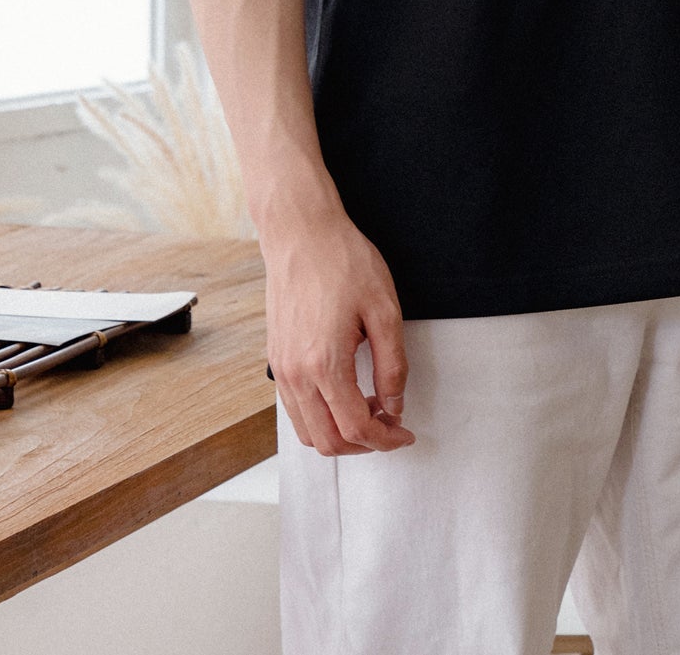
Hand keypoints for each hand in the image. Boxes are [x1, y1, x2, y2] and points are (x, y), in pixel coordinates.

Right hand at [263, 206, 416, 454]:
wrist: (301, 234)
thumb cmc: (341, 261)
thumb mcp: (384, 309)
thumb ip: (393, 365)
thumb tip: (394, 404)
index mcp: (324, 364)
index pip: (356, 428)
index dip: (386, 439)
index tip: (404, 433)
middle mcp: (296, 374)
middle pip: (328, 442)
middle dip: (363, 444)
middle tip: (389, 424)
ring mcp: (281, 368)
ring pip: (307, 432)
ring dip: (340, 434)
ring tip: (369, 409)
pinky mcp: (276, 359)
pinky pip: (294, 409)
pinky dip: (320, 418)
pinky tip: (344, 395)